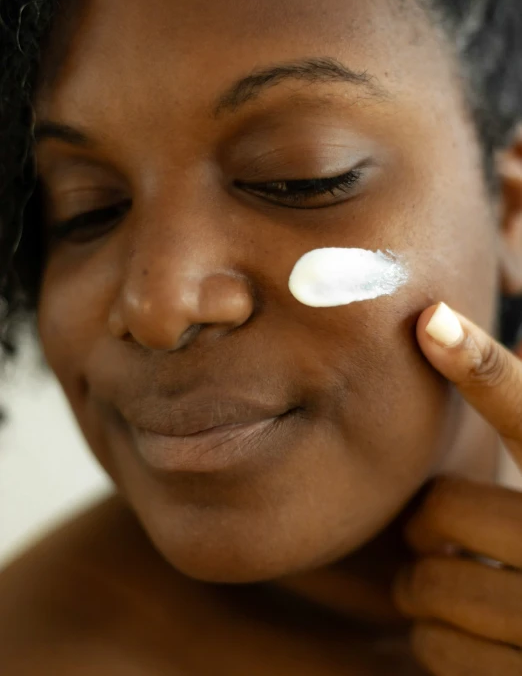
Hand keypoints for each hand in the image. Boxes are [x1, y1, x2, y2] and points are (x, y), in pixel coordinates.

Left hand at [392, 302, 521, 674]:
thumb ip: (516, 418)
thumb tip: (442, 327)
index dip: (481, 365)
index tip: (432, 320)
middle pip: (442, 512)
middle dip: (429, 524)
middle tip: (444, 531)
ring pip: (429, 586)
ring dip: (426, 585)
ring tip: (464, 579)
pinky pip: (436, 649)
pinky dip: (437, 639)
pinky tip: (475, 629)